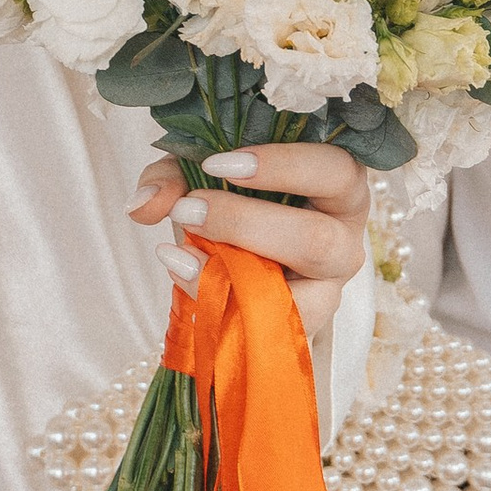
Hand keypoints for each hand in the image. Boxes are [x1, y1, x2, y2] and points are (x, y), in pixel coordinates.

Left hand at [127, 140, 372, 350]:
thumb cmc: (231, 201)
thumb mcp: (198, 174)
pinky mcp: (301, 324)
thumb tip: (145, 205)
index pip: (337, 170)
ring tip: (180, 248)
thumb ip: (171, 178)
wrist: (228, 257)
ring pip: (300, 296)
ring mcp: (327, 289)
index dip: (283, 166)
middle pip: (317, 239)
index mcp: (337, 186)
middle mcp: (345, 239)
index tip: (218, 164)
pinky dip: (219, 300)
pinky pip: (269, 326)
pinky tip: (182, 273)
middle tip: (188, 209)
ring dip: (234, 271)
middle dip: (245, 226)